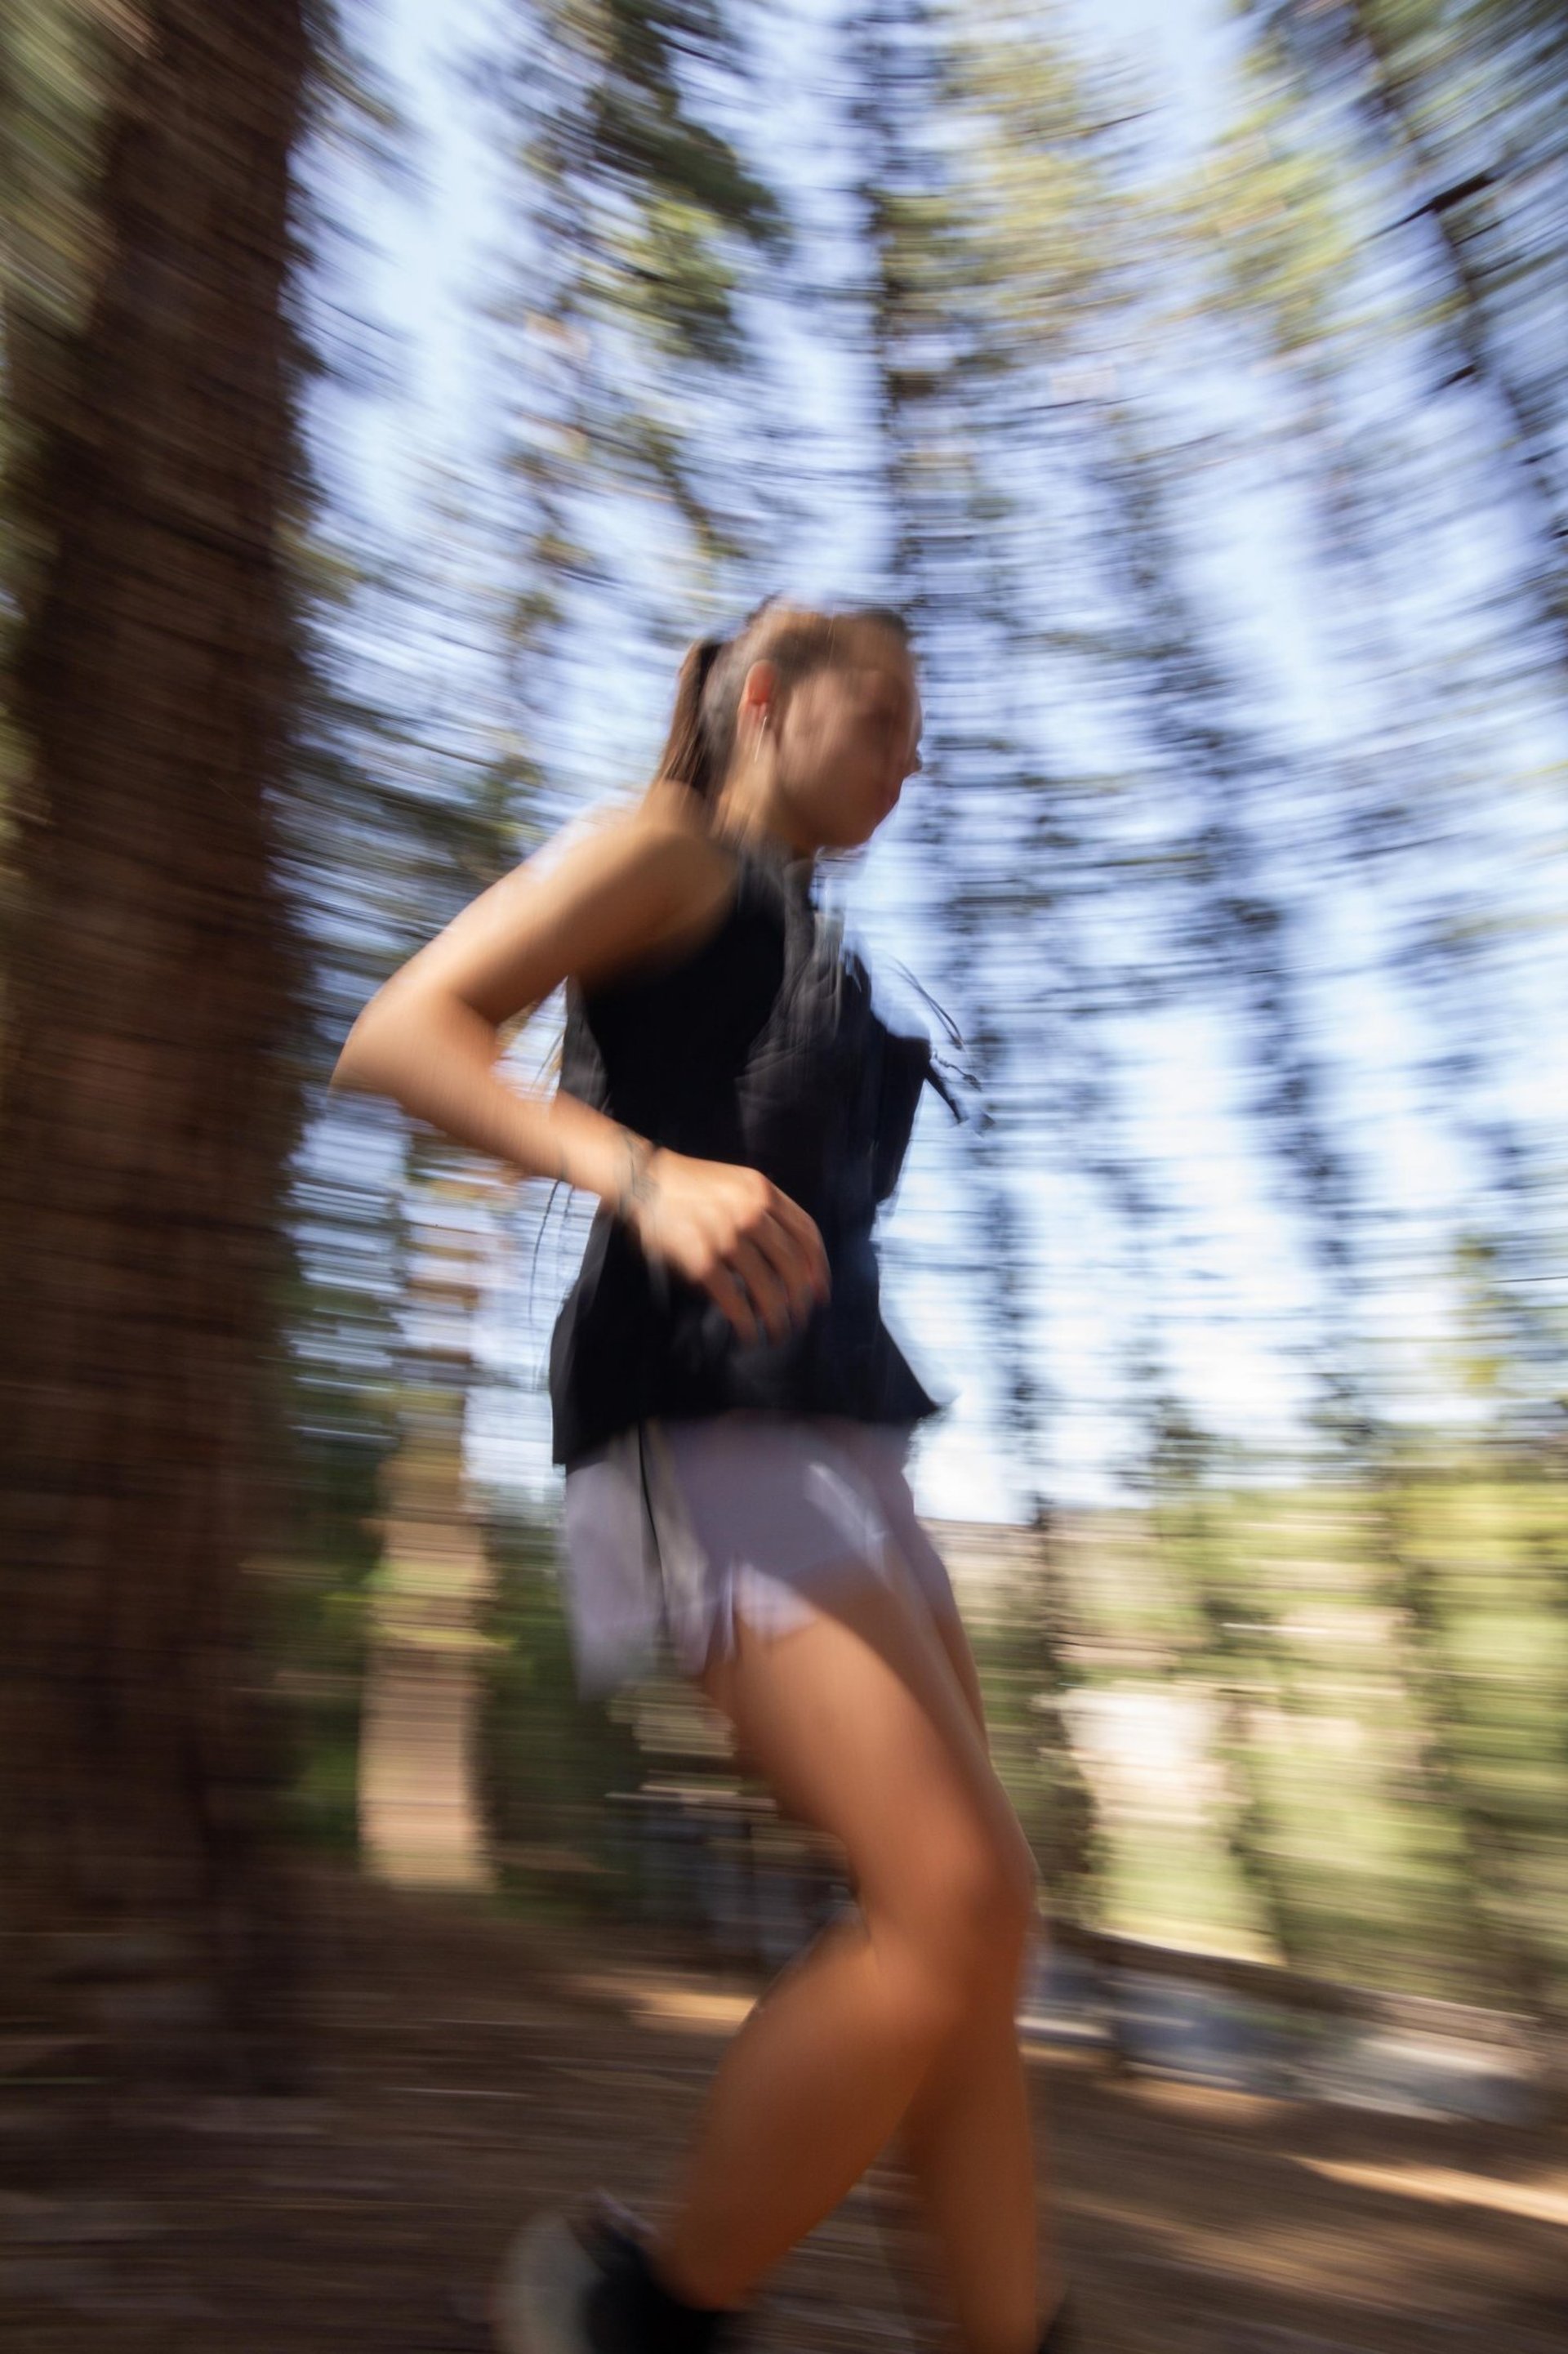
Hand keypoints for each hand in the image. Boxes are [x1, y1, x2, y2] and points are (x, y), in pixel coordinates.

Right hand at [621, 1147, 831, 1345]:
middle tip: (801, 1319)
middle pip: (793, 1265)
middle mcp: (751, 1211)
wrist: (643, 1180)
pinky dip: (746, 1323)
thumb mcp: (737, 1183)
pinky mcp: (703, 1259)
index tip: (821, 1291)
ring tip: (778, 1332)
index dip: (819, 1267)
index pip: (807, 1233)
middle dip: (802, 1299)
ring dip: (778, 1317)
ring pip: (769, 1288)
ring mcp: (727, 1236)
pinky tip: (748, 1333)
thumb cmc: (690, 1186)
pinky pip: (735, 1300)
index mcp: (763, 1191)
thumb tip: (791, 1262)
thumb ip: (764, 1210)